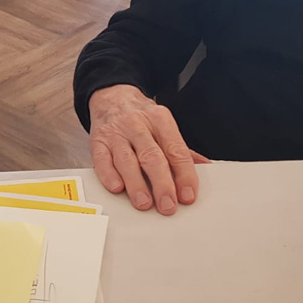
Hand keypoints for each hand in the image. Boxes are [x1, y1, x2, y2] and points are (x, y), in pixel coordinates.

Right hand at [88, 84, 205, 214]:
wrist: (111, 96)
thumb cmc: (141, 117)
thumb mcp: (163, 125)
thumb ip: (181, 149)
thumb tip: (204, 167)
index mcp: (160, 120)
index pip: (176, 149)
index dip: (184, 174)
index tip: (188, 195)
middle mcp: (138, 125)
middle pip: (152, 156)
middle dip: (162, 184)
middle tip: (168, 205)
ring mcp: (116, 133)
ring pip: (127, 160)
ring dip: (136, 184)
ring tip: (144, 203)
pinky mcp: (98, 141)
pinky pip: (102, 160)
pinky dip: (109, 175)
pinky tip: (117, 187)